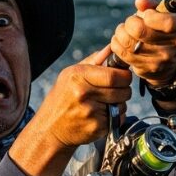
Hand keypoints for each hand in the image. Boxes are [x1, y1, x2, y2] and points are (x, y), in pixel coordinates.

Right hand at [11, 46, 131, 175]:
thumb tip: (112, 47)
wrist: (50, 128)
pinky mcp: (97, 128)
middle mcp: (84, 94)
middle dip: (125, 89)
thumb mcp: (71, 75)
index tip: (124, 76)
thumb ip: (94, 61)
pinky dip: (115, 117)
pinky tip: (101, 115)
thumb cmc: (62, 98)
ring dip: (119, 104)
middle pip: (123, 90)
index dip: (125, 75)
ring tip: (104, 103)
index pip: (114, 75)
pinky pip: (118, 119)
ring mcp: (91, 112)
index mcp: (78, 77)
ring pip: (122, 105)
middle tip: (116, 90)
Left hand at [110, 0, 175, 87]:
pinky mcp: (148, 69)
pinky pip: (123, 54)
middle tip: (131, 22)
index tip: (145, 15)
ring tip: (124, 31)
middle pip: (141, 31)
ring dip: (121, 33)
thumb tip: (141, 2)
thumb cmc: (160, 28)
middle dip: (130, 23)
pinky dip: (117, 44)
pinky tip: (121, 41)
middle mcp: (175, 44)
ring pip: (129, 43)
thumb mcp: (160, 12)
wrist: (166, 60)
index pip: (168, 23)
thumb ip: (150, 2)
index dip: (151, 17)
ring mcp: (161, 60)